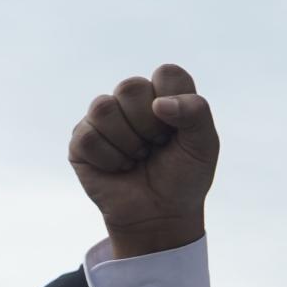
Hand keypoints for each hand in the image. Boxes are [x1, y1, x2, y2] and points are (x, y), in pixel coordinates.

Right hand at [68, 64, 217, 255]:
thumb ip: (196, 114)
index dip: (174, 100)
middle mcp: (132, 102)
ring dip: (129, 142)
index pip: (167, 73)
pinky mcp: (82, 140)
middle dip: (149, 125)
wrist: (161, 213)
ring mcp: (104, 119)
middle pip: (131, 86)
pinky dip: (111, 160)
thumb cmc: (184, 177)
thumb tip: (159, 103)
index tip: (178, 129)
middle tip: (156, 145)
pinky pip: (89, 137)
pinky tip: (119, 168)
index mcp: (165, 96)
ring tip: (138, 157)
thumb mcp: (204, 146)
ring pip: (104, 108)